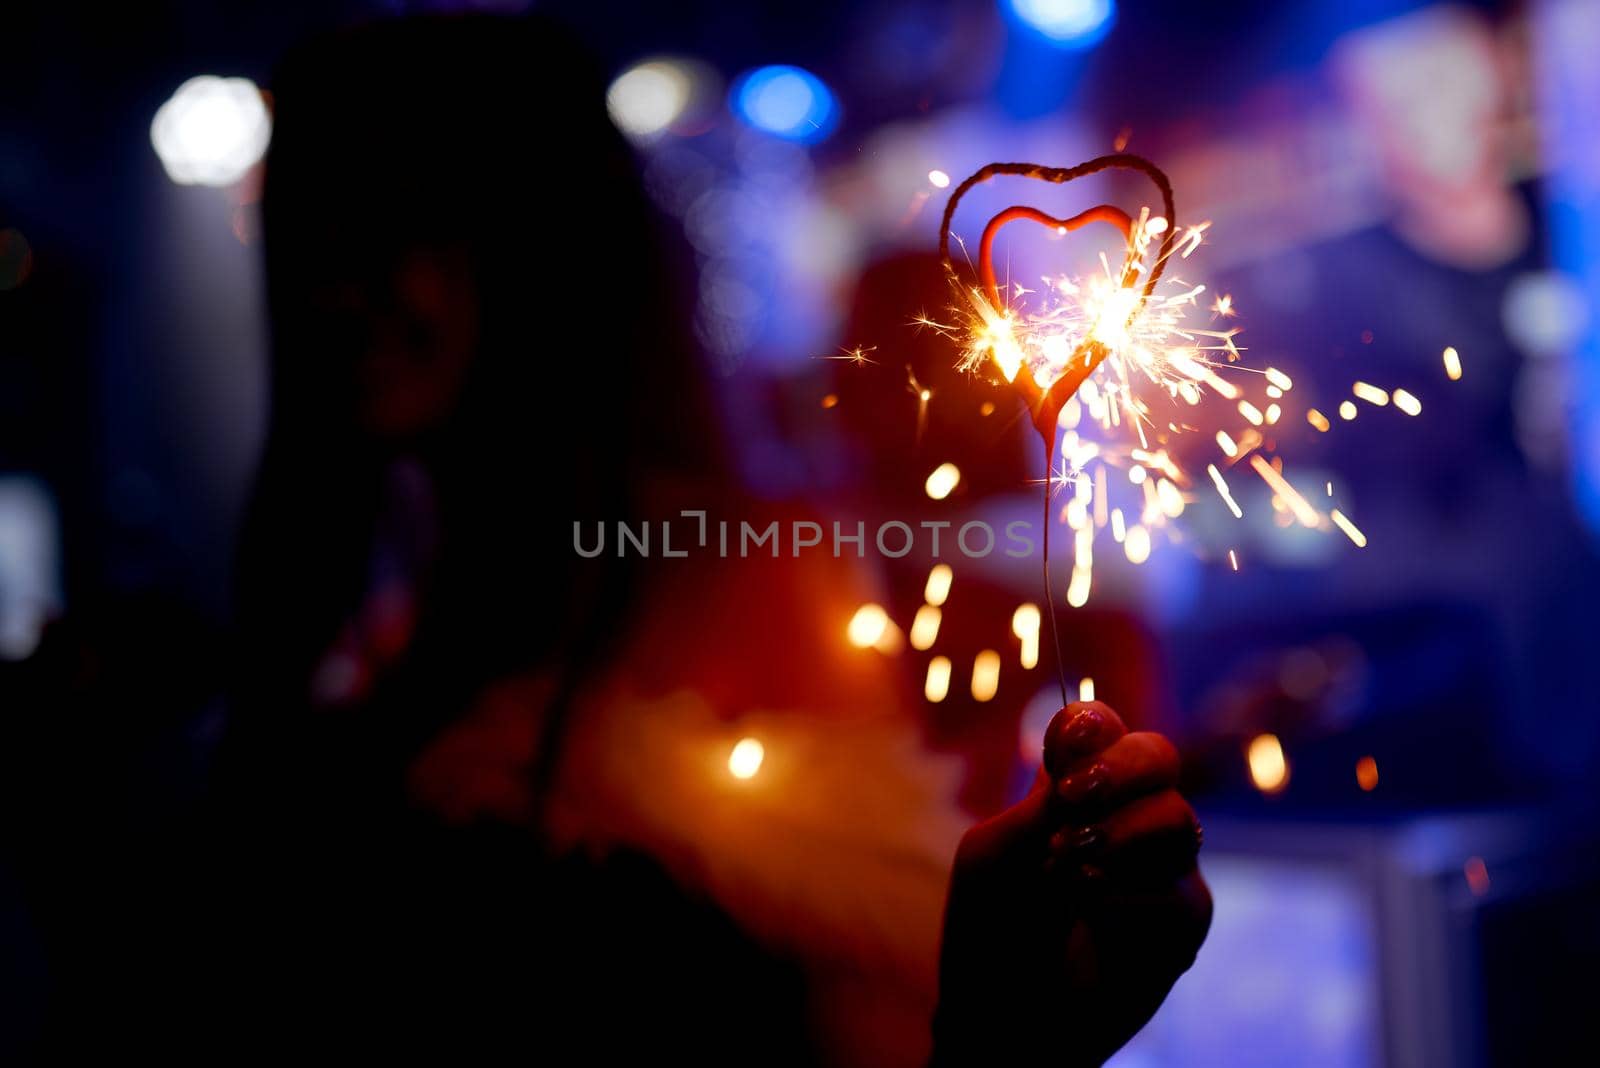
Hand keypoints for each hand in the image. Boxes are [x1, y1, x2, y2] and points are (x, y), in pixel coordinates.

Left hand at [930, 701, 1211, 1065]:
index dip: (1092, 727)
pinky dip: (1131, 902)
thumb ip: (1042, 800)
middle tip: (1076, 802)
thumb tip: (1081, 736)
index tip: (1065, 753)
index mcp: (1070, 790)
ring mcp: (1159, 865)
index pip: (1100, 728)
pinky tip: (1095, 917)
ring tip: (1071, 878)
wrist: (1004, 1018)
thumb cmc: (990, 932)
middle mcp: (1123, 816)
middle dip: (1120, 770)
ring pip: (1176, 819)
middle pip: (1157, 754)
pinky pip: (1182, 892)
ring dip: (1119, 842)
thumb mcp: (997, 857)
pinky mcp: (1183, 921)